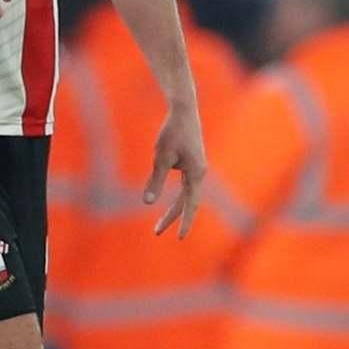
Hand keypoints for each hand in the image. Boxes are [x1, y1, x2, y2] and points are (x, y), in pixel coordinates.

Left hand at [146, 101, 205, 237]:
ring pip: (185, 195)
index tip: (178, 238)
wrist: (183, 110)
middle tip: (156, 232)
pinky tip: (167, 200)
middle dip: (172, 218)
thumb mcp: (160, 157)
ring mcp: (197, 168)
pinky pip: (185, 185)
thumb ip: (155, 180)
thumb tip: (148, 203)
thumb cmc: (172, 132)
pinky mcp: (192, 163)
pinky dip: (177, 196)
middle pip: (186, 202)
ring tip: (160, 223)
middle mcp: (200, 173)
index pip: (189, 204)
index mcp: (196, 174)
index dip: (184, 222)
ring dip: (174, 209)